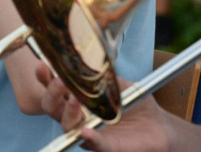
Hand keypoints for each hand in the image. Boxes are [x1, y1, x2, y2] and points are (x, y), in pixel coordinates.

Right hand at [37, 64, 170, 151]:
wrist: (159, 124)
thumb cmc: (135, 102)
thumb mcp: (117, 81)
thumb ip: (101, 73)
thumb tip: (86, 57)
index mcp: (78, 98)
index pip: (54, 88)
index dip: (44, 77)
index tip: (42, 64)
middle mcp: (78, 116)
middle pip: (52, 107)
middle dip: (51, 93)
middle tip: (59, 81)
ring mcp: (89, 132)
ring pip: (67, 126)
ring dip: (67, 112)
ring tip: (73, 99)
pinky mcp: (106, 147)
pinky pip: (93, 144)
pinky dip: (89, 138)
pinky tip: (86, 131)